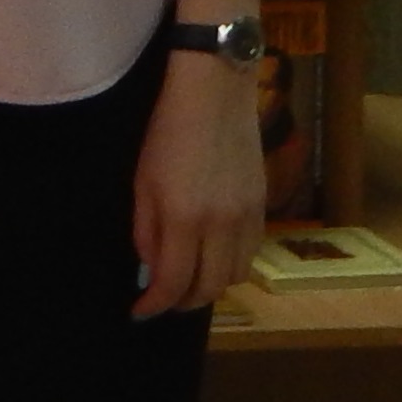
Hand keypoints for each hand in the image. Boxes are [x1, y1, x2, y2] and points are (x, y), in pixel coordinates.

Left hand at [130, 51, 263, 317]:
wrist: (215, 91)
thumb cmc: (167, 129)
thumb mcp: (142, 179)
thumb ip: (145, 228)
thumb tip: (149, 266)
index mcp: (184, 217)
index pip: (172, 282)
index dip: (154, 304)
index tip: (139, 311)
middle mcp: (221, 225)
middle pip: (209, 289)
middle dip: (183, 302)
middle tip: (162, 299)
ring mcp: (247, 217)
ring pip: (234, 276)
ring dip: (210, 286)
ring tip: (188, 278)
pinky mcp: (263, 206)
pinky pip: (250, 253)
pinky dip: (230, 264)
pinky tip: (213, 254)